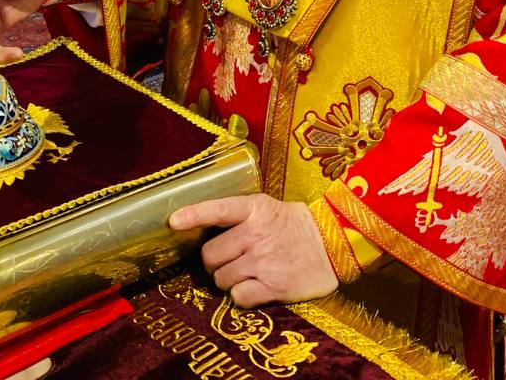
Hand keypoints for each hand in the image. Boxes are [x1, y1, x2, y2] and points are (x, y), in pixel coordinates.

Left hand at [169, 193, 337, 305]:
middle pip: (210, 255)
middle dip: (214, 261)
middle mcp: (255, 234)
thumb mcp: (268, 208)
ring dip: (228, 280)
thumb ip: (240, 216)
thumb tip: (206, 227)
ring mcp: (263, 261)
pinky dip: (241, 296)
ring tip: (246, 273)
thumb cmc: (295, 225)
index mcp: (254, 209)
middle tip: (230, 259)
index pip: (217, 210)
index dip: (193, 215)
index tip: (173, 221)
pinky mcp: (272, 286)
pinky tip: (254, 287)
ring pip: (221, 279)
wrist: (332, 244)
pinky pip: (238, 297)